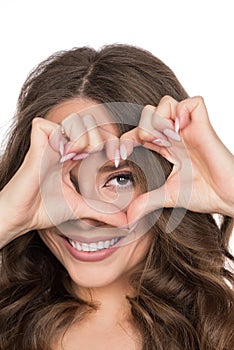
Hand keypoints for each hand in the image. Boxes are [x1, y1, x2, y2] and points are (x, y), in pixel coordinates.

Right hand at [0, 114, 126, 246]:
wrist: (22, 217)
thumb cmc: (44, 210)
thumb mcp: (82, 208)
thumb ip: (104, 212)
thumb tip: (127, 222)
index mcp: (73, 156)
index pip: (97, 137)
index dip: (112, 142)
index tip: (120, 158)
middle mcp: (63, 146)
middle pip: (90, 123)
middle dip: (104, 137)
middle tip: (108, 157)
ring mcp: (49, 143)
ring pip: (74, 120)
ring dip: (85, 137)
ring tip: (83, 158)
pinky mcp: (36, 144)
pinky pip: (50, 126)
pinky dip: (62, 138)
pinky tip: (65, 157)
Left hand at [119, 96, 233, 222]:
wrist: (227, 198)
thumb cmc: (204, 194)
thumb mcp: (168, 196)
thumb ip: (147, 202)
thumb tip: (127, 218)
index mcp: (166, 148)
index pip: (138, 133)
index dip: (124, 140)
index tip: (118, 157)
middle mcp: (176, 135)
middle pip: (148, 112)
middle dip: (140, 128)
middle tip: (147, 148)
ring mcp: (190, 129)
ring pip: (166, 103)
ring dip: (158, 120)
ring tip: (164, 141)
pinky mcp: (205, 126)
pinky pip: (192, 102)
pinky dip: (182, 112)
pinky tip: (180, 132)